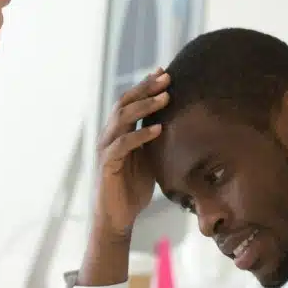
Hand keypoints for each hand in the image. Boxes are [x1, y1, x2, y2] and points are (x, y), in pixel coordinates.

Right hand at [90, 71, 170, 238]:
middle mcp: (110, 135)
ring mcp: (106, 149)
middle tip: (166, 77)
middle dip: (146, 89)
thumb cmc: (133, 188)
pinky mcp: (107, 165)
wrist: (118, 216)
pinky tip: (157, 129)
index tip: (164, 71)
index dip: (146, 86)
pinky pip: (122, 145)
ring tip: (165, 97)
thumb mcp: (149, 159)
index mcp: (120, 132)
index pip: (131, 101)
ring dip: (144, 106)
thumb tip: (180, 125)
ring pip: (122, 119)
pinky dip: (140, 135)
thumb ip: (155, 141)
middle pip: (125, 103)